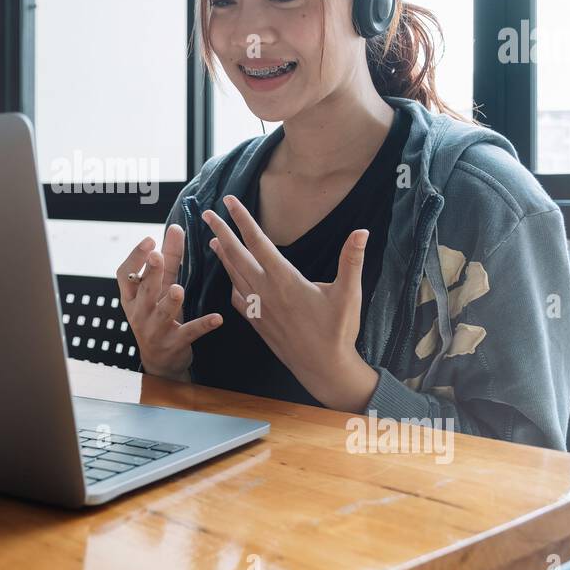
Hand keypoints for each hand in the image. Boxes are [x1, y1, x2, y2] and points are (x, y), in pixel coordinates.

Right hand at [115, 224, 222, 379]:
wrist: (161, 361)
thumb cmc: (158, 315)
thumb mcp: (161, 287)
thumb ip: (169, 258)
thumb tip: (175, 227)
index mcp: (132, 297)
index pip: (125, 275)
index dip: (135, 258)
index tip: (148, 241)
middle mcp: (139, 313)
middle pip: (143, 291)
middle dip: (150, 273)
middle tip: (157, 255)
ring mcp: (155, 330)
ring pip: (161, 314)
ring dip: (169, 301)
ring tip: (178, 290)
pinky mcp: (174, 344)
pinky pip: (189, 333)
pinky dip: (203, 325)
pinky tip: (217, 318)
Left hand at [201, 195, 378, 410]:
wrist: (323, 368)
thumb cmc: (337, 331)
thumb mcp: (348, 294)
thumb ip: (352, 260)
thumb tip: (362, 232)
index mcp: (285, 280)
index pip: (258, 242)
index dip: (242, 219)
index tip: (229, 201)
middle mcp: (266, 291)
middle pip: (237, 255)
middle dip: (220, 232)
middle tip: (207, 213)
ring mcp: (259, 308)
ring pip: (233, 275)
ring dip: (222, 255)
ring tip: (213, 239)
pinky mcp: (258, 322)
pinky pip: (237, 297)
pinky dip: (230, 282)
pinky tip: (230, 277)